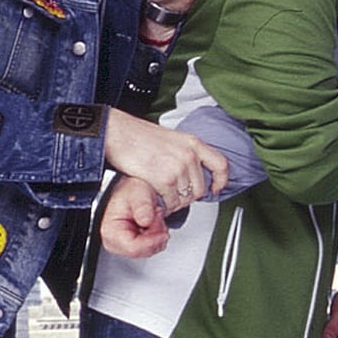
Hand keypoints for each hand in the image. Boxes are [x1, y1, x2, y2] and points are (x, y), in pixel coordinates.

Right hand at [100, 174, 169, 257]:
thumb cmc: (129, 191)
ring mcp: (123, 245)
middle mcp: (114, 241)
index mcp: (110, 230)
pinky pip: (150, 248)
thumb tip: (146, 221)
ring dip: (157, 235)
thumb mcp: (138, 193)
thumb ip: (143, 206)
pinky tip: (153, 224)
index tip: (164, 233)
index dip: (152, 242)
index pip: (133, 248)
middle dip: (155, 236)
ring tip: (154, 218)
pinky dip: (156, 237)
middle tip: (157, 218)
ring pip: (148, 251)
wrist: (131, 190)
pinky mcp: (132, 245)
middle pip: (142, 251)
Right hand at [103, 108, 228, 205]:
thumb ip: (185, 153)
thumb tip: (191, 172)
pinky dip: (164, 205)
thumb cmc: (137, 136)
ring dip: (174, 202)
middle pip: (200, 189)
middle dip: (188, 197)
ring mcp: (178, 168)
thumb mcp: (171, 139)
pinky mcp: (164, 179)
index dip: (221, 180)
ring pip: (186, 198)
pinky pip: (172, 202)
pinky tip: (156, 198)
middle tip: (174, 195)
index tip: (216, 188)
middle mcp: (189, 155)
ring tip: (162, 195)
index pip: (220, 164)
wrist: (117, 133)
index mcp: (192, 143)